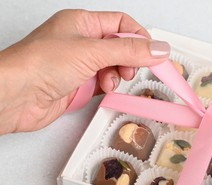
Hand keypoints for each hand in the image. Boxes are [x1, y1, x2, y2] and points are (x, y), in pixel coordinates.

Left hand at [0, 9, 169, 134]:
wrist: (15, 96)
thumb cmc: (39, 64)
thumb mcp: (92, 52)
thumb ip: (129, 51)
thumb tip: (158, 48)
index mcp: (82, 22)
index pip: (121, 24)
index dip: (139, 37)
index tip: (153, 53)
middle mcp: (81, 41)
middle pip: (120, 47)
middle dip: (129, 59)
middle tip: (130, 70)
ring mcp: (80, 63)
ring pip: (114, 66)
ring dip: (117, 75)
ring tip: (109, 81)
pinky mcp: (78, 84)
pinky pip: (104, 82)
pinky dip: (108, 86)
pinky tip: (102, 89)